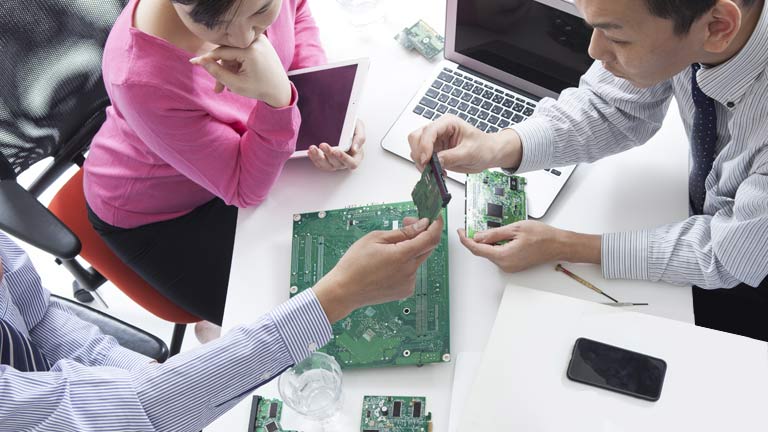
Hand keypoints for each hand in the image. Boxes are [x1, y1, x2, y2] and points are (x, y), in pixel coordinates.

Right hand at [189, 36, 291, 106]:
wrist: (280, 89)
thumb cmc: (259, 89)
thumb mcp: (236, 85)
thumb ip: (218, 73)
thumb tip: (201, 62)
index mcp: (251, 51)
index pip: (222, 52)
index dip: (207, 59)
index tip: (193, 63)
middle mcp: (256, 41)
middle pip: (228, 52)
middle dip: (221, 69)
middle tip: (216, 88)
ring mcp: (260, 40)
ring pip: (234, 52)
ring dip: (229, 68)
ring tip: (226, 88)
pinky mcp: (261, 42)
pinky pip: (241, 50)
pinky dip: (237, 62)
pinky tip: (236, 77)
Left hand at [308, 120, 365, 170]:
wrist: (343, 126)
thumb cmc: (352, 128)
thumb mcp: (359, 128)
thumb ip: (360, 138)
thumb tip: (355, 149)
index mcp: (355, 157)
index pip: (351, 162)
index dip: (344, 158)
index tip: (337, 151)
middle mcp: (344, 162)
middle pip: (337, 164)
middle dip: (329, 154)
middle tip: (323, 145)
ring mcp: (334, 163)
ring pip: (326, 165)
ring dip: (318, 157)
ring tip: (313, 148)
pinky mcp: (325, 161)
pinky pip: (319, 163)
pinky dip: (313, 157)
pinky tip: (310, 151)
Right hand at [313, 216, 443, 322]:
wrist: (344, 291)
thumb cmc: (354, 264)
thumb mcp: (375, 238)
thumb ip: (403, 232)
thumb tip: (421, 225)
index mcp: (402, 256)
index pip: (431, 238)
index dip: (436, 225)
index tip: (435, 217)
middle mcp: (409, 271)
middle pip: (427, 248)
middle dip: (421, 233)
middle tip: (407, 224)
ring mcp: (408, 282)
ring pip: (418, 259)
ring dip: (410, 249)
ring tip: (388, 249)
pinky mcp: (405, 290)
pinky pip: (411, 272)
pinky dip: (405, 264)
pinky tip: (387, 265)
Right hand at [407, 114, 522, 172]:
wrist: (489, 153)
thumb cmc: (484, 147)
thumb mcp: (470, 152)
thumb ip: (451, 157)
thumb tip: (436, 162)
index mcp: (447, 123)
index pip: (428, 131)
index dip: (424, 146)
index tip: (426, 160)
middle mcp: (438, 130)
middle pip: (416, 137)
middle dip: (419, 153)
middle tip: (427, 167)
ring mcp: (435, 141)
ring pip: (416, 148)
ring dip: (421, 161)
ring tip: (435, 171)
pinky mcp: (434, 152)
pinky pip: (422, 159)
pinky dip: (426, 167)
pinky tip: (437, 171)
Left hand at [458, 220, 566, 272]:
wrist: (558, 245)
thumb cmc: (542, 237)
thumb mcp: (515, 228)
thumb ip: (494, 233)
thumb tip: (478, 236)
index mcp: (504, 256)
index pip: (477, 249)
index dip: (465, 240)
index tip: (460, 232)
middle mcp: (505, 265)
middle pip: (482, 252)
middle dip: (475, 240)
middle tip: (472, 228)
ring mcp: (509, 267)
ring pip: (490, 253)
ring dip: (487, 243)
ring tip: (494, 230)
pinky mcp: (513, 265)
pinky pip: (498, 255)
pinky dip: (495, 246)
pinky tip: (501, 237)